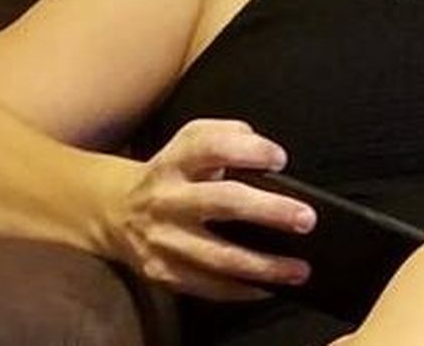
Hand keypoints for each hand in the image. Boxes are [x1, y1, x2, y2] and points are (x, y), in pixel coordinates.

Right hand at [108, 118, 315, 299]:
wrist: (118, 210)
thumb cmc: (174, 173)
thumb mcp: (192, 138)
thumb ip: (230, 135)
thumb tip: (268, 156)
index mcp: (177, 160)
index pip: (213, 147)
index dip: (250, 150)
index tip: (280, 159)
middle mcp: (168, 198)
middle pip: (223, 202)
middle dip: (269, 211)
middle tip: (305, 219)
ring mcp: (164, 239)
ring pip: (219, 256)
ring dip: (264, 266)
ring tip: (297, 269)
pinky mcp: (163, 272)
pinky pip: (208, 286)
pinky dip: (243, 289)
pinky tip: (269, 287)